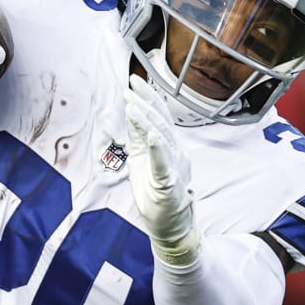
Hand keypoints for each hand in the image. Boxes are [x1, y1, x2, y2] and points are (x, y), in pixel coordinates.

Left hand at [126, 75, 200, 266]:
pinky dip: (158, 148)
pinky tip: (152, 135)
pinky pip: (163, 163)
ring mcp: (173, 166)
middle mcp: (173, 150)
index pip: (158, 115)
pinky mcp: (168, 183)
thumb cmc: (155, 192)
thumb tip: (131, 111)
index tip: (134, 81)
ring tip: (133, 104)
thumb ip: (138, 137)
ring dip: (147, 119)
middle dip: (145, 101)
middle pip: (160, 120)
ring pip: (161, 137)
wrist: (170, 224)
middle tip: (131, 84)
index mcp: (167, 144)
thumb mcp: (142, 159)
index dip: (147, 96)